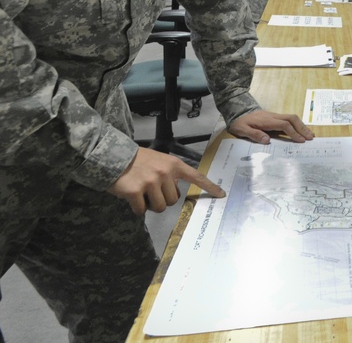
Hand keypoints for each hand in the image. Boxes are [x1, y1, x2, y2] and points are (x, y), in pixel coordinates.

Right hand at [108, 147, 224, 214]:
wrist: (113, 157)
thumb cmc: (138, 161)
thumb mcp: (159, 161)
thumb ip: (170, 173)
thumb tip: (175, 191)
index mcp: (173, 165)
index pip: (196, 176)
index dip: (210, 187)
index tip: (221, 194)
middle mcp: (165, 173)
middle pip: (174, 200)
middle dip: (163, 199)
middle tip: (152, 191)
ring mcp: (150, 182)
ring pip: (160, 207)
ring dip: (151, 205)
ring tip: (142, 193)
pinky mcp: (135, 192)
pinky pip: (142, 210)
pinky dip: (137, 208)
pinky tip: (131, 197)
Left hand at [229, 110, 314, 143]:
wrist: (238, 112)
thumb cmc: (240, 123)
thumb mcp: (242, 130)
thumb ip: (254, 134)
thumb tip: (268, 140)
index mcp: (266, 120)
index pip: (284, 125)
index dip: (293, 132)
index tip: (301, 141)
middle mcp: (273, 116)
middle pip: (292, 119)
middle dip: (302, 128)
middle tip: (311, 138)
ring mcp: (275, 116)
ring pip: (292, 118)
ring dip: (302, 126)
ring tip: (310, 135)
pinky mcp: (276, 118)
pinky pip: (289, 119)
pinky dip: (298, 125)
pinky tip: (302, 131)